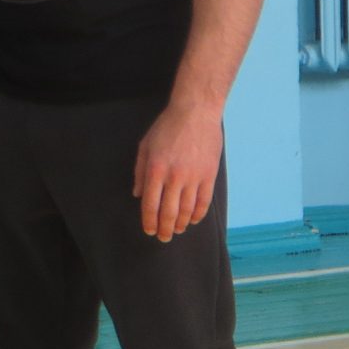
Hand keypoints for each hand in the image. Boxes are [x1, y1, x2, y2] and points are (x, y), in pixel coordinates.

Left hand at [133, 102, 222, 241]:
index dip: (149, 222)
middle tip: (163, 237)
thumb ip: (140, 172)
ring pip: (187, 209)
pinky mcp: (209, 173)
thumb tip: (140, 195)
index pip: (150, 205)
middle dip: (164, 229)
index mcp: (156, 170)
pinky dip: (198, 213)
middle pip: (168, 212)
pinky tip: (193, 219)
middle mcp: (174, 177)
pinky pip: (204, 200)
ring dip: (180, 224)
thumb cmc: (168, 126)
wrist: (196, 111)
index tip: (149, 230)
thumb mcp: (145, 146)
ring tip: (177, 230)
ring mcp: (194, 176)